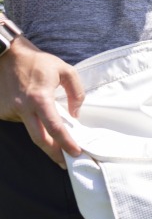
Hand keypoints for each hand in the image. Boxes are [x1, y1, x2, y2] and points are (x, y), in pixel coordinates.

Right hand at [0, 39, 83, 167]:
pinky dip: (31, 122)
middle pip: (39, 139)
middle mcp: (23, 108)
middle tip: (65, 162)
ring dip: (43, 136)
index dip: (66, 142)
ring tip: (57, 138)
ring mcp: (10, 110)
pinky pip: (21, 121)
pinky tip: (36, 114)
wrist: (8, 55)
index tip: (76, 152)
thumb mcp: (65, 70)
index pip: (55, 127)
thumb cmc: (38, 62)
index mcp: (40, 98)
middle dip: (53, 153)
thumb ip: (76, 92)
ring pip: (29, 131)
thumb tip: (75, 114)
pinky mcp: (3, 111)